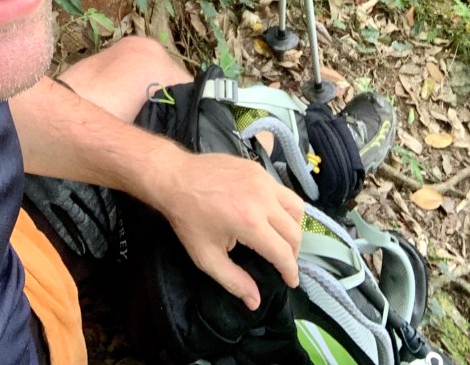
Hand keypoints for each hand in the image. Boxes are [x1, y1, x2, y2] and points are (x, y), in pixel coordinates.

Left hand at [148, 149, 303, 309]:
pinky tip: (268, 214)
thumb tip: (255, 302)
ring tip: (281, 238)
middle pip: (294, 231)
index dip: (290, 272)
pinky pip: (281, 190)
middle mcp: (263, 199)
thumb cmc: (187, 219)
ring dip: (293, 226)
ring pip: (295, 207)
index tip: (291, 282)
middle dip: (293, 253)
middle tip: (283, 263)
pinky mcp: (257, 168)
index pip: (283, 253)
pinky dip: (282, 206)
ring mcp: (262, 179)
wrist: (174, 177)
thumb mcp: (206, 257)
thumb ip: (233, 281)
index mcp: (250, 223)